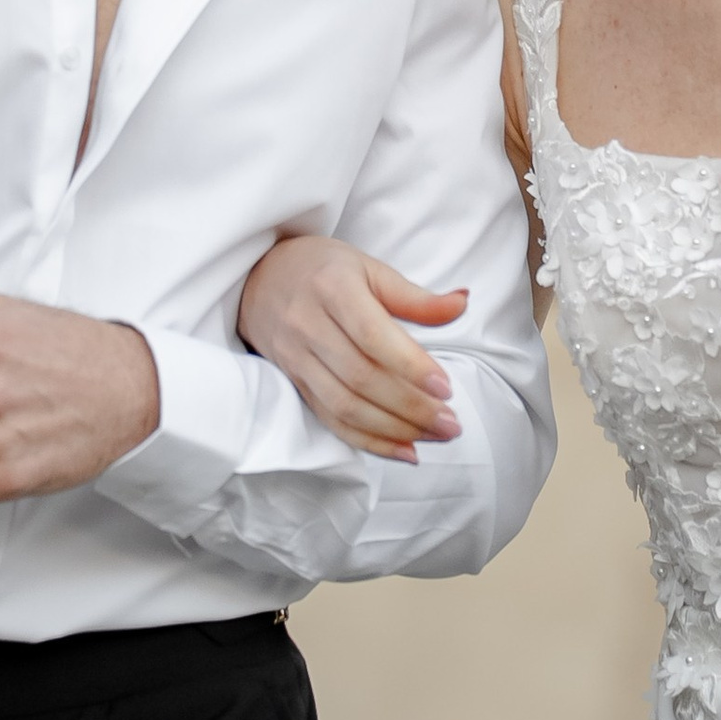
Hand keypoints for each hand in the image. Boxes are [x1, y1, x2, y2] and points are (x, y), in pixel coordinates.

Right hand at [238, 234, 465, 462]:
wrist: (259, 277)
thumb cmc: (324, 270)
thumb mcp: (368, 269)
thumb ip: (414, 296)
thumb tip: (461, 304)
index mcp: (332, 289)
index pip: (373, 336)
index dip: (410, 366)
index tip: (446, 388)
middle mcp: (308, 325)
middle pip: (361, 378)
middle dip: (410, 407)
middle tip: (450, 423)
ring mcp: (296, 358)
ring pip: (344, 405)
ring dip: (393, 429)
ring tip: (433, 437)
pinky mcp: (293, 382)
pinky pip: (329, 419)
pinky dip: (367, 441)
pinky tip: (402, 450)